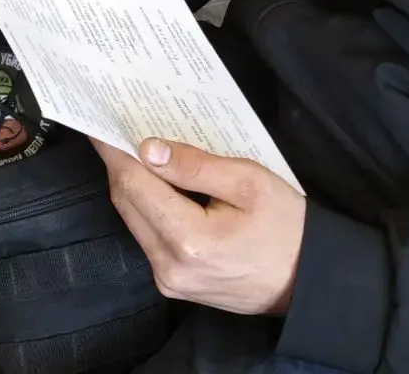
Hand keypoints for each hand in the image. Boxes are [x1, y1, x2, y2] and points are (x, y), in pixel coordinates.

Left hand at [92, 137, 305, 314]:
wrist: (308, 281)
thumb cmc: (286, 227)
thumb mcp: (248, 182)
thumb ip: (195, 166)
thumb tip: (148, 149)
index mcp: (188, 239)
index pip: (135, 185)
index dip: (114, 151)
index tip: (99, 123)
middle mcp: (170, 266)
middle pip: (127, 202)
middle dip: (119, 163)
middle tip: (116, 128)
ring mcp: (170, 281)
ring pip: (134, 219)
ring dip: (132, 183)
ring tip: (135, 149)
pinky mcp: (174, 285)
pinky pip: (148, 236)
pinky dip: (147, 206)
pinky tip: (155, 182)